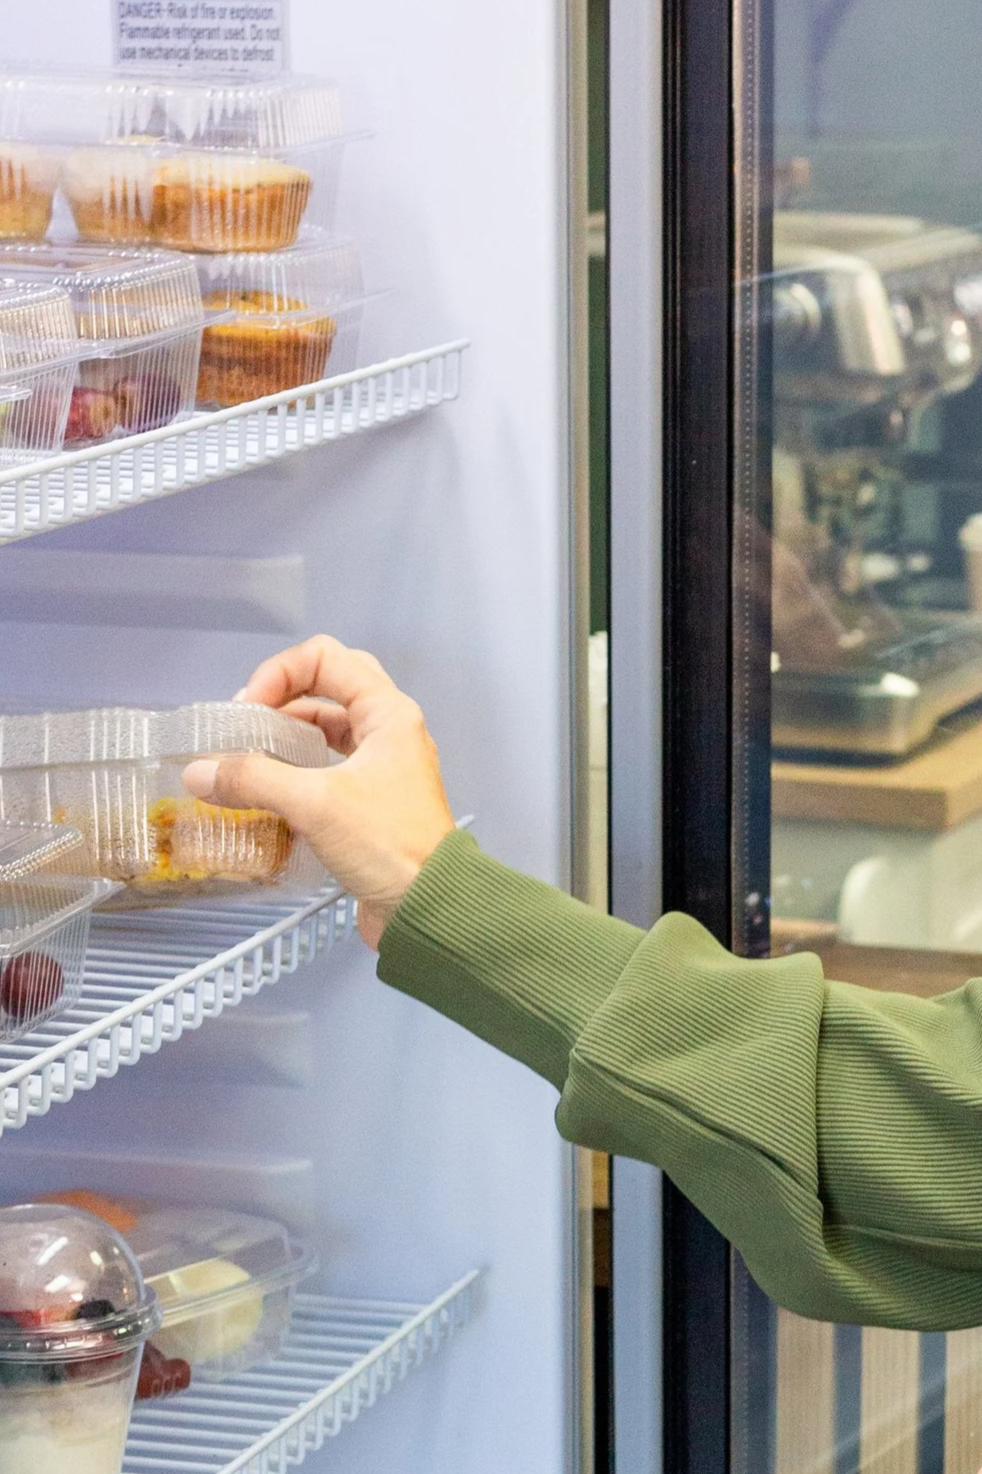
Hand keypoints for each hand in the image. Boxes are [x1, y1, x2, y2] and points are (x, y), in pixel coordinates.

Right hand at [183, 636, 455, 948]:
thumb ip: (254, 780)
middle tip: (247, 723)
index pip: (326, 658)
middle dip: (281, 697)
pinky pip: (326, 769)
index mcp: (388, 714)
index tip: (248, 709)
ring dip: (286, 737)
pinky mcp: (369, 802)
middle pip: (327, 687)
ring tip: (248, 758)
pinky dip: (294, 772)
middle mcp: (388, 732)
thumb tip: (201, 772)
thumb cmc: (393, 849)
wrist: (428, 908)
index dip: (279, 673)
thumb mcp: (316, 804)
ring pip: (326, 730)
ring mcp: (381, 767)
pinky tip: (267, 793)